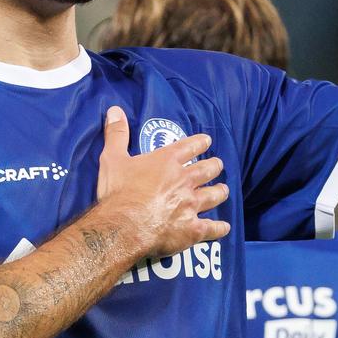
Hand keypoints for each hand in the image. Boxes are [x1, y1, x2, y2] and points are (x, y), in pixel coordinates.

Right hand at [96, 105, 230, 257]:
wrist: (124, 226)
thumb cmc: (118, 192)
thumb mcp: (112, 158)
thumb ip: (116, 134)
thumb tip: (114, 109)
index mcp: (167, 162)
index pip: (189, 146)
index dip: (200, 142)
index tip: (207, 140)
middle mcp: (184, 180)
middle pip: (206, 170)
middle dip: (214, 166)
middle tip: (218, 165)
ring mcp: (191, 205)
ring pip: (213, 196)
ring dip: (220, 192)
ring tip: (224, 190)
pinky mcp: (193, 229)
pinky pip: (212, 228)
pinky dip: (219, 227)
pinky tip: (224, 227)